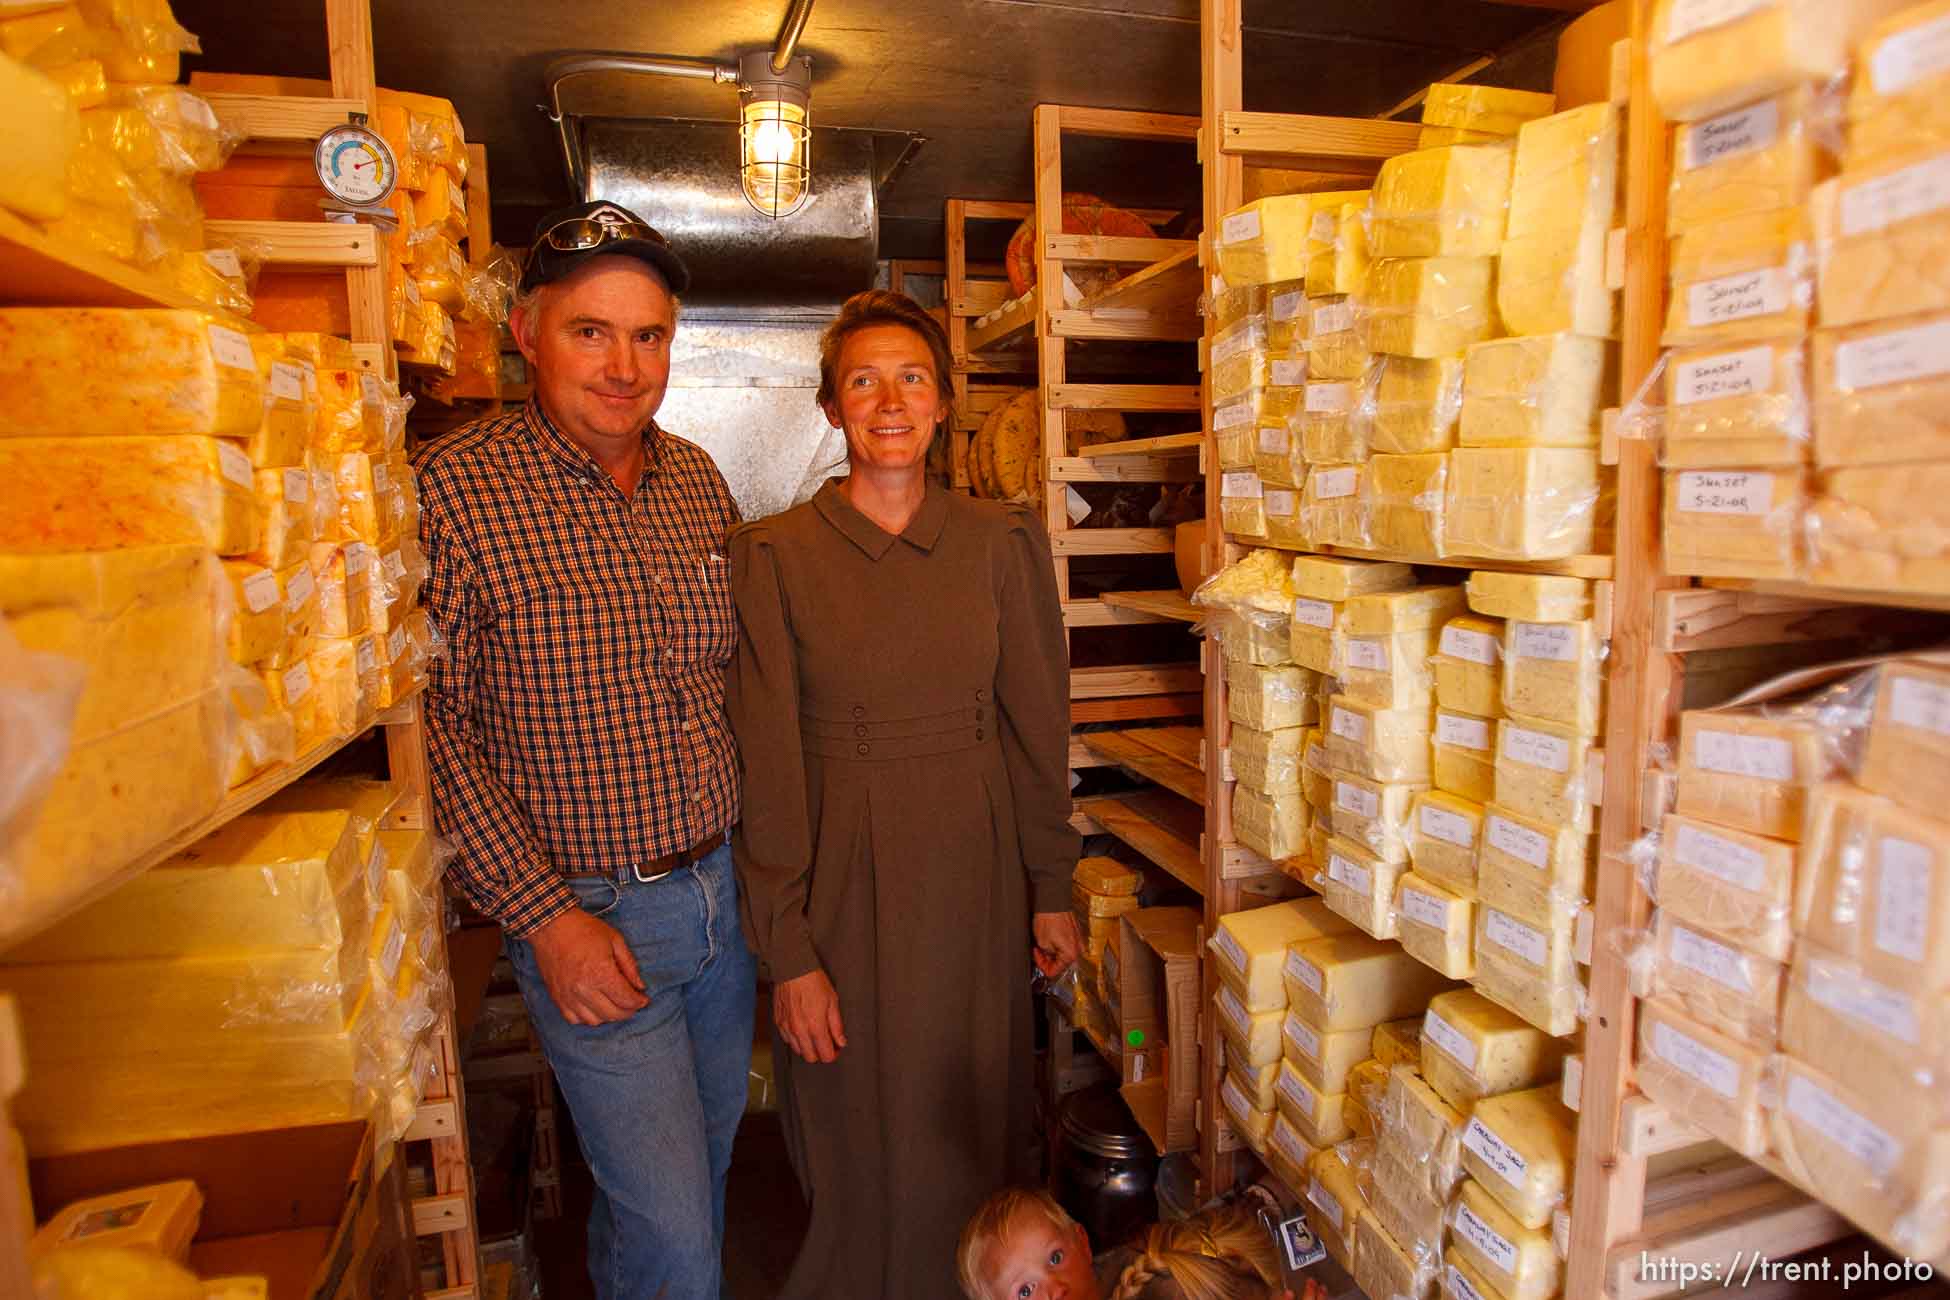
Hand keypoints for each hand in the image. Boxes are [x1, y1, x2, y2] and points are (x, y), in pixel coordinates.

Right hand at [529, 907, 648, 1025]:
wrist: (550, 927)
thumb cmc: (583, 929)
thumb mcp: (615, 940)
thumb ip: (629, 965)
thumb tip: (640, 986)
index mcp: (601, 972)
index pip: (626, 999)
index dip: (639, 1002)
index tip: (643, 999)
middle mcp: (584, 988)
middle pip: (613, 1014)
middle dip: (628, 1011)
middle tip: (632, 1003)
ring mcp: (568, 995)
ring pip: (594, 1020)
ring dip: (608, 1016)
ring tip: (613, 1004)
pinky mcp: (557, 998)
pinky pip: (574, 1019)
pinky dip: (587, 1017)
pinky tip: (594, 1006)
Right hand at [774, 968, 846, 1063]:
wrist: (793, 969)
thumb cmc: (813, 982)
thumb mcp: (833, 1001)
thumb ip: (836, 1025)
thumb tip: (841, 1041)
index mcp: (815, 1026)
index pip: (825, 1055)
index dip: (833, 1054)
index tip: (836, 1048)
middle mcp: (799, 1030)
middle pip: (811, 1057)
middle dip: (821, 1053)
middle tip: (826, 1043)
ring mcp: (787, 1027)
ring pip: (798, 1051)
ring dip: (808, 1047)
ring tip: (814, 1035)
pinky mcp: (778, 1022)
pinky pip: (787, 1040)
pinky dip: (796, 1039)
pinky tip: (802, 1029)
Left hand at [1031, 910, 1081, 978]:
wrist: (1053, 902)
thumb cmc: (1049, 918)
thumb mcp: (1042, 943)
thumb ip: (1045, 957)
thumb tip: (1046, 961)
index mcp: (1071, 954)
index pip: (1053, 971)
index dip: (1042, 965)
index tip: (1037, 956)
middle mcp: (1078, 949)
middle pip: (1060, 964)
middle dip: (1047, 959)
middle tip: (1038, 950)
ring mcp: (1078, 941)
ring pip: (1062, 955)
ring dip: (1052, 952)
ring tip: (1044, 942)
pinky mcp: (1075, 934)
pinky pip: (1066, 945)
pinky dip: (1057, 944)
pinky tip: (1050, 937)